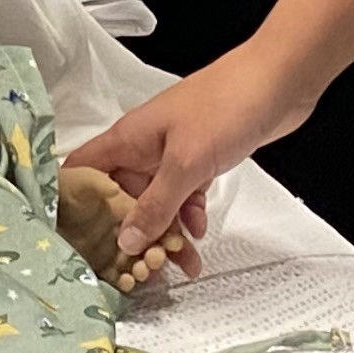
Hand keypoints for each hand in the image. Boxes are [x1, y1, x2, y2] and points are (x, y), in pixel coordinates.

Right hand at [68, 47, 310, 273]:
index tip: (80, 244)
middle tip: (140, 269)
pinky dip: (189, 216)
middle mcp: (142, 147)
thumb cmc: (226, 107)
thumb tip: (126, 242)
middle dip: (129, 234)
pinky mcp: (198, 160)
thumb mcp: (186, 163)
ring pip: (155, 202)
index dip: (74, 206)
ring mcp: (171, 154)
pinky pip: (183, 196)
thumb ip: (155, 205)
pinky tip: (200, 232)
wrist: (279, 82)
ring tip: (183, 263)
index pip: (81, 173)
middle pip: (119, 197)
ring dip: (165, 232)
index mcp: (127, 139)